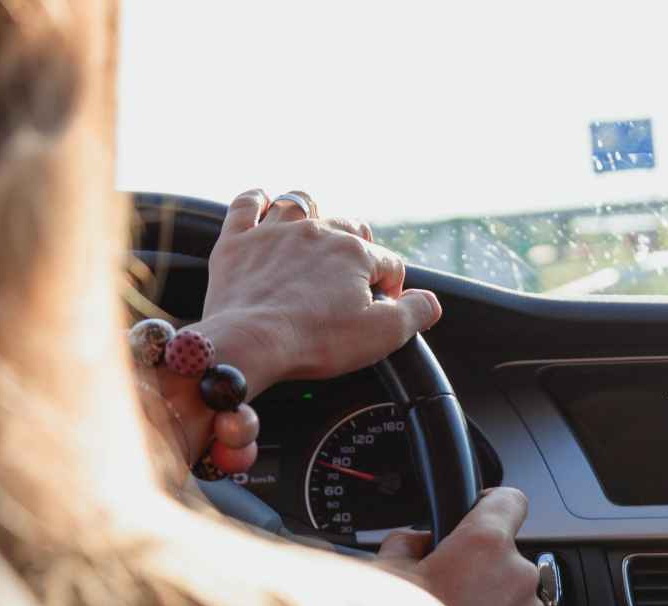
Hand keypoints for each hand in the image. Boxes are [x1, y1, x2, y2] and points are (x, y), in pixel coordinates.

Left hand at [195, 189, 442, 397]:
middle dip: (358, 248)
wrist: (250, 343)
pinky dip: (257, 200)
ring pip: (300, 204)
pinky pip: (246, 204)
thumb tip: (431, 301)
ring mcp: (273, 232)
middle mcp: (317, 232)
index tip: (380, 310)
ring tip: (315, 234)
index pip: (388, 263)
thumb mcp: (384, 334)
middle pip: (349, 227)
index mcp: (354, 253)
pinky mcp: (236, 241)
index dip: (390, 288)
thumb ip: (417, 312)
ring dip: (313, 214)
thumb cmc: (317, 340)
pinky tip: (263, 203)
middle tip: (352, 279)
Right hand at [376, 488, 546, 605]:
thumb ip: (405, 543)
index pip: (509, 499)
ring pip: (512, 596)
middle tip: (440, 589)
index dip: (490, 503)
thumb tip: (414, 542)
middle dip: (477, 567)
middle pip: (505, 555)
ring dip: (488, 603)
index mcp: (485, 544)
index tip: (478, 511)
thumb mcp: (382, 575)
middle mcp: (517, 576)